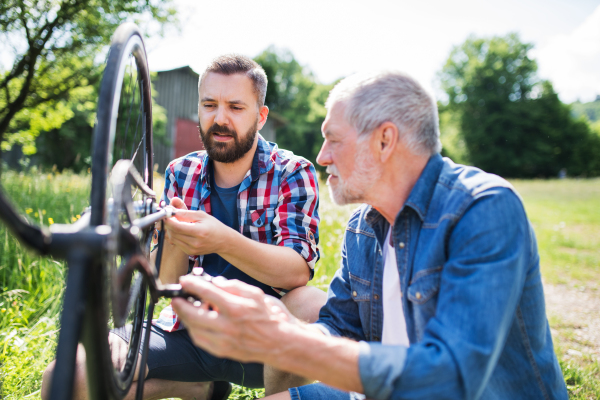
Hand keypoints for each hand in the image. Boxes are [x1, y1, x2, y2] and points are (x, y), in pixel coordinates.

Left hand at [163, 200, 231, 255]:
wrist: (223, 241)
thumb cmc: (214, 226)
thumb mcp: (201, 215)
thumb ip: (185, 213)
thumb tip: (171, 210)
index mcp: (199, 232)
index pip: (176, 227)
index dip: (168, 220)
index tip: (165, 213)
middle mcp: (195, 243)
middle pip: (173, 233)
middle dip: (168, 224)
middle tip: (169, 216)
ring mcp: (192, 249)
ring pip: (173, 238)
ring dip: (171, 230)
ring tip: (176, 222)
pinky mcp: (189, 252)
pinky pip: (177, 243)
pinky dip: (175, 236)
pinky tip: (180, 230)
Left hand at [171, 276, 296, 363]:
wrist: (281, 343)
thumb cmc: (271, 316)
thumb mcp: (256, 294)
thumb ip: (234, 286)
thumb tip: (216, 282)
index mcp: (236, 308)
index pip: (207, 293)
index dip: (192, 285)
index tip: (184, 280)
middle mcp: (227, 326)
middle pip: (194, 314)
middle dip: (181, 305)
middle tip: (176, 298)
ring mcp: (224, 341)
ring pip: (194, 330)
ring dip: (185, 319)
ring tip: (185, 310)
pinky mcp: (223, 352)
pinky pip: (201, 341)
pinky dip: (194, 331)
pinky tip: (195, 324)